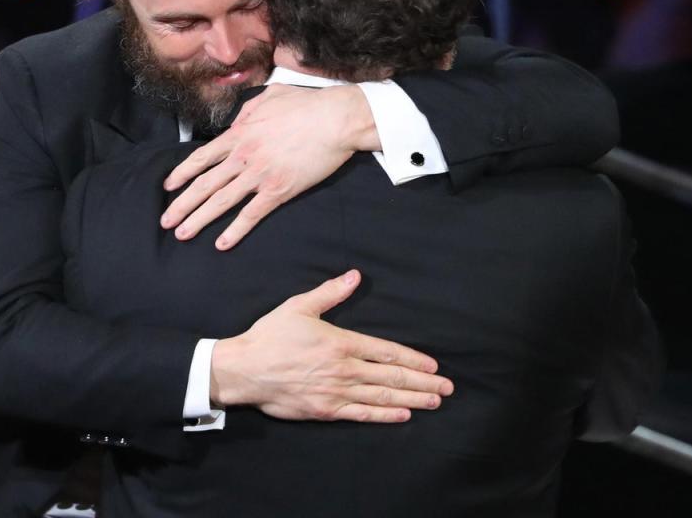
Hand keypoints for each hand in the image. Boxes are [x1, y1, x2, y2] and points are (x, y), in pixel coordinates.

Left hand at [161, 84, 379, 249]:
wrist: (336, 119)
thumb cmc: (307, 105)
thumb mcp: (270, 97)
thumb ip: (248, 111)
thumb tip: (237, 121)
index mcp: (240, 133)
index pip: (201, 158)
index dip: (181, 174)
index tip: (168, 186)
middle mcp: (243, 156)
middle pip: (204, 184)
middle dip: (181, 205)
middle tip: (165, 221)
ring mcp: (259, 175)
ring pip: (221, 201)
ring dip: (199, 220)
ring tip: (182, 233)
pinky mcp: (279, 190)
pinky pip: (251, 214)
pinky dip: (235, 231)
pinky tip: (221, 243)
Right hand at [210, 270, 453, 422]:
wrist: (244, 370)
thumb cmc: (270, 335)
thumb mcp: (299, 306)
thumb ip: (330, 293)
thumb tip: (355, 277)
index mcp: (340, 342)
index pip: (386, 352)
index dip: (413, 359)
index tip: (433, 365)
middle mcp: (343, 369)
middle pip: (391, 377)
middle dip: (423, 383)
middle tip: (447, 388)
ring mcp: (336, 392)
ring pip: (381, 397)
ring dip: (411, 400)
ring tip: (434, 402)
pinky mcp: (325, 410)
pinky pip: (361, 414)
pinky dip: (384, 416)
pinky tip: (403, 415)